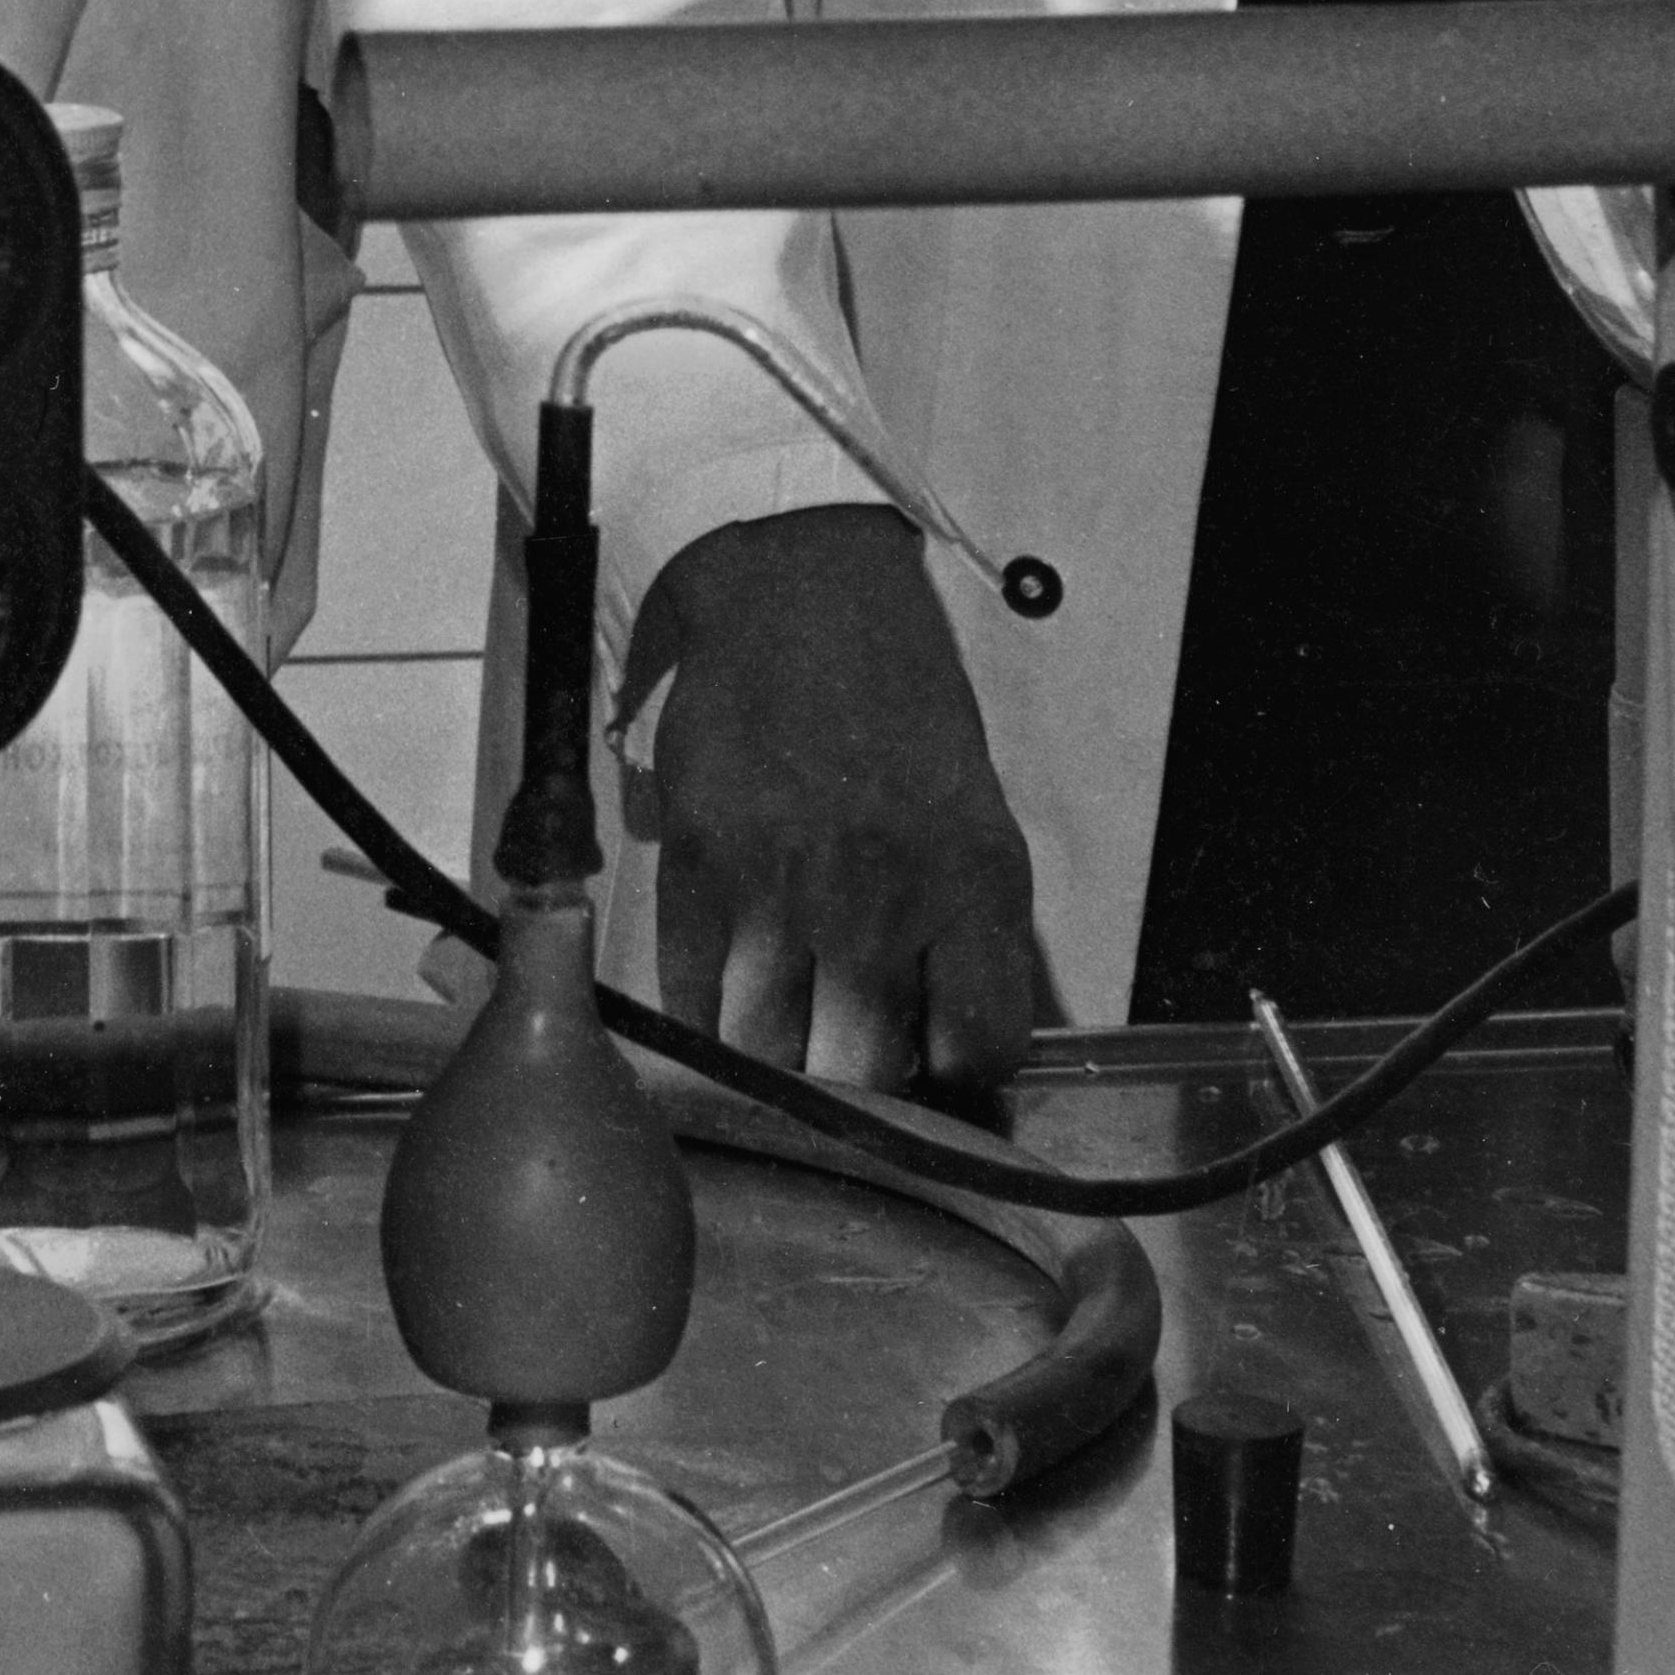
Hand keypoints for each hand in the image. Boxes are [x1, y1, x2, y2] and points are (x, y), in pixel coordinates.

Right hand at [621, 505, 1036, 1098]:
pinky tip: (722, 1003)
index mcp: (973, 878)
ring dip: (771, 1065)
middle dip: (852, 1089)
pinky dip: (705, 1020)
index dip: (959, 1081)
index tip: (936, 1074)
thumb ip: (965, 928)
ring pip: (765, 1056)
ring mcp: (778, 884)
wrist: (797, 585)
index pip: (982, 1050)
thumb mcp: (973, 807)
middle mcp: (879, 896)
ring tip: (777, 1037)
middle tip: (842, 1065)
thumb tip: (944, 1053)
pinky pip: (692, 995)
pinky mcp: (696, 860)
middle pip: (859, 1078)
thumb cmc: (898, 698)